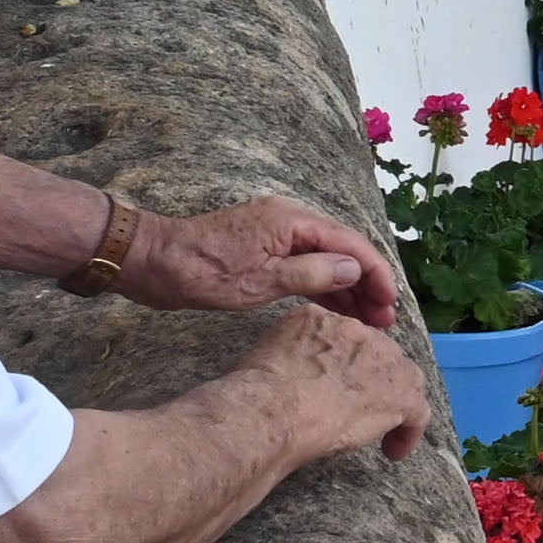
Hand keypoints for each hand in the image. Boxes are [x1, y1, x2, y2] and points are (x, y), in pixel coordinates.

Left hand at [133, 194, 402, 329]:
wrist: (151, 262)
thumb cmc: (201, 271)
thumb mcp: (261, 280)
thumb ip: (313, 274)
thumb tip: (355, 270)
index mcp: (293, 221)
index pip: (351, 244)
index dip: (376, 274)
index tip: (390, 304)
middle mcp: (289, 221)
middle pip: (343, 251)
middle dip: (367, 284)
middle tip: (384, 321)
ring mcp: (275, 236)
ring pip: (325, 260)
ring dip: (348, 289)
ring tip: (368, 321)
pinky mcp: (262, 251)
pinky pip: (305, 266)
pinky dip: (323, 287)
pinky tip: (337, 309)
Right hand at [252, 304, 432, 471]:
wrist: (272, 409)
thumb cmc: (255, 392)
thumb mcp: (266, 353)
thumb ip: (288, 356)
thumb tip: (289, 374)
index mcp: (321, 319)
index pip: (347, 340)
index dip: (347, 367)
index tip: (338, 388)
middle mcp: (357, 330)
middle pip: (379, 356)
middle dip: (373, 384)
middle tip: (360, 412)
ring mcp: (383, 359)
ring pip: (404, 380)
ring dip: (396, 406)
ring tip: (384, 435)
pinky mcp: (400, 392)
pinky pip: (417, 412)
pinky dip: (409, 433)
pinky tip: (394, 451)